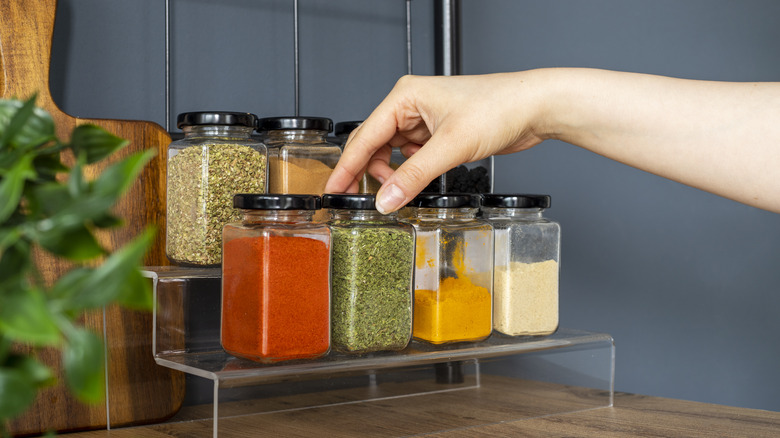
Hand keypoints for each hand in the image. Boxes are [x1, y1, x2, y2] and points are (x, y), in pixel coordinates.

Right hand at [324, 72, 548, 212]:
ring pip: (393, 154)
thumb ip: (414, 176)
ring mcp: (425, 120)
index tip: (333, 189)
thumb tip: (385, 199)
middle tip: (362, 200)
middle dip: (370, 173)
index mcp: (404, 97)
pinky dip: (412, 173)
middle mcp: (410, 106)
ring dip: (394, 175)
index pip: (364, 136)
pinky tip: (419, 182)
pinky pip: (413, 158)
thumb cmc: (498, 107)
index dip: (346, 166)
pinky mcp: (439, 134)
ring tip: (401, 191)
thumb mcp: (450, 146)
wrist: (534, 107)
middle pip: (374, 145)